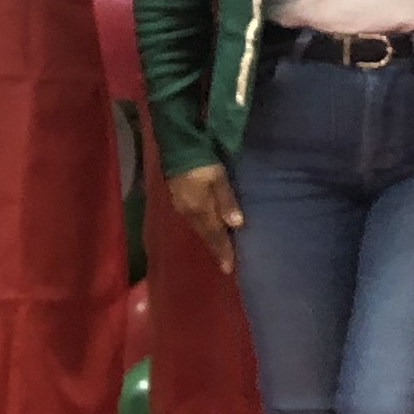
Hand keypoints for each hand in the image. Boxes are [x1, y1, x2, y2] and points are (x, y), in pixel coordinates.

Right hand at [166, 163, 241, 277]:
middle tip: (225, 264)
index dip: (222, 251)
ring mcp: (181, 204)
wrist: (177, 145)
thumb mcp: (218, 177)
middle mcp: (188, 211)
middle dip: (216, 248)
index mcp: (199, 208)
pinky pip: (192, 218)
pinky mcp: (177, 197)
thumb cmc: (201, 160)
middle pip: (205, 234)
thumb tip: (236, 224)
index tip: (229, 268)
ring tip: (219, 249)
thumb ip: (226, 200)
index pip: (214, 235)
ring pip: (198, 227)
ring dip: (209, 239)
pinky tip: (207, 227)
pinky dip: (202, 227)